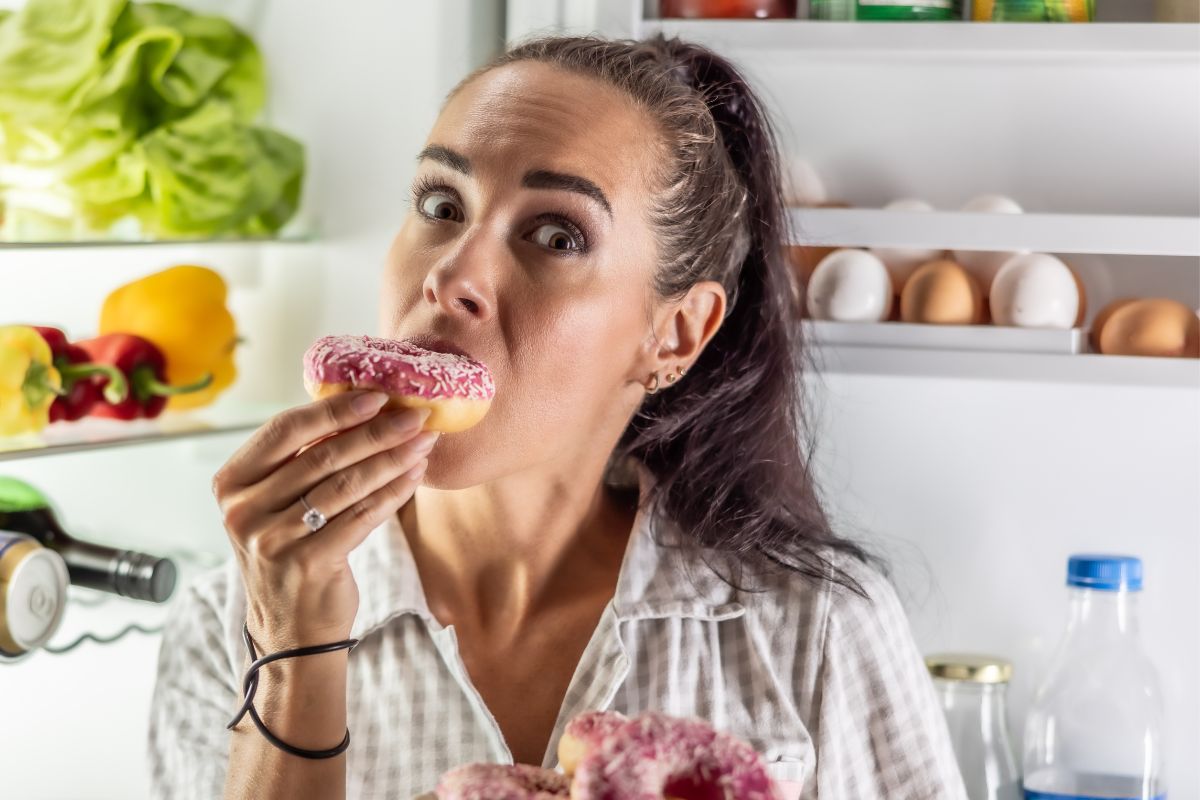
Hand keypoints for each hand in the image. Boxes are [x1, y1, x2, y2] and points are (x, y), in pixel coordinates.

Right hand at [212, 390, 436, 651]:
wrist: (291, 629)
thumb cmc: (293, 551)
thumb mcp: (279, 504)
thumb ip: (302, 461)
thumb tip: (362, 408)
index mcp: (232, 483)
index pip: (283, 430)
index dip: (332, 410)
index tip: (377, 396)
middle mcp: (243, 510)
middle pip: (321, 456)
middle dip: (376, 432)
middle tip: (415, 416)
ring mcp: (271, 539)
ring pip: (345, 485)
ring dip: (392, 459)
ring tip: (424, 442)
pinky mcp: (306, 563)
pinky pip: (361, 517)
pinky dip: (393, 493)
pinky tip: (415, 476)